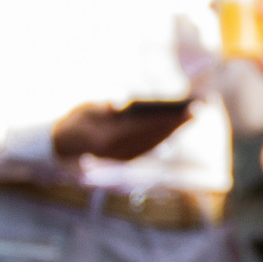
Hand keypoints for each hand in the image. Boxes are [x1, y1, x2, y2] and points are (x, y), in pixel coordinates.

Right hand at [52, 101, 193, 162]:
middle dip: (178, 122)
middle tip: (199, 108)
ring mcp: (124, 158)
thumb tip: (119, 102)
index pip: (147, 126)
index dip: (169, 117)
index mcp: (109, 138)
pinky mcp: (126, 159)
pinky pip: (151, 147)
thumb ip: (103, 105)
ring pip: (156, 143)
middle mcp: (119, 152)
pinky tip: (176, 128)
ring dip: (175, 130)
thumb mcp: (85, 108)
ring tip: (191, 115)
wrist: (62, 146)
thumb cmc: (75, 121)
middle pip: (156, 135)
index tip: (188, 108)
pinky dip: (165, 137)